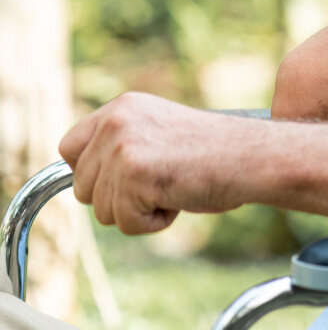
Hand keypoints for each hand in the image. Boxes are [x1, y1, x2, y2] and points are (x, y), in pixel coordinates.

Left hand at [58, 94, 252, 234]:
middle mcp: (116, 120)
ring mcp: (122, 146)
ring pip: (102, 210)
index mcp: (123, 106)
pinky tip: (180, 198)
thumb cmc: (219, 153)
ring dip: (138, 211)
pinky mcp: (133, 174)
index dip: (90, 173)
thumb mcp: (160, 135)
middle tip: (161, 185)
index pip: (69, 147)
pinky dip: (153, 223)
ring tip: (175, 188)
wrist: (255, 156)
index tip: (121, 181)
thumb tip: (84, 182)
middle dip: (118, 198)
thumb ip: (123, 146)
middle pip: (81, 186)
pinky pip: (125, 223)